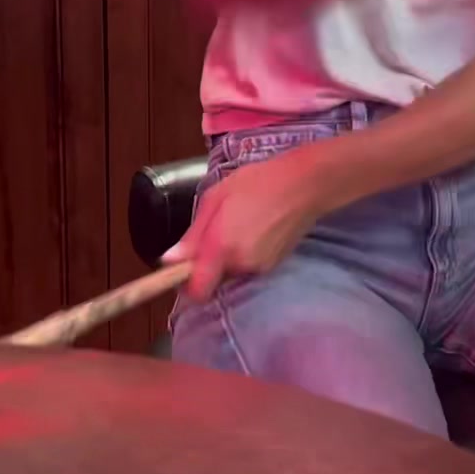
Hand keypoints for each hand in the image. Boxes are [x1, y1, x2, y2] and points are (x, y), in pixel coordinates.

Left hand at [164, 146, 324, 301]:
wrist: (305, 184)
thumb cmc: (257, 182)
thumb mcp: (215, 198)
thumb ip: (193, 234)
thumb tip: (170, 261)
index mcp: (222, 246)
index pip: (197, 292)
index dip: (185, 286)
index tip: (182, 269)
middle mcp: (241, 264)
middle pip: (213, 280)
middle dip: (208, 264)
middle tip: (215, 232)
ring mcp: (260, 267)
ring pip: (231, 273)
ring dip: (228, 258)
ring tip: (238, 226)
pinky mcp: (273, 266)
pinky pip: (248, 267)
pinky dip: (245, 255)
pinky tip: (254, 230)